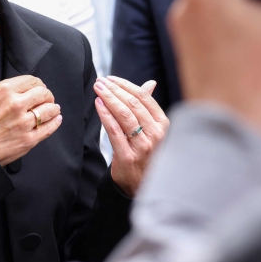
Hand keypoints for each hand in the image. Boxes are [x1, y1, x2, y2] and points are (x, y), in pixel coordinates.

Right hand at [0, 48, 61, 165]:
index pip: (32, 80)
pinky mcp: (28, 140)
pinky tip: (56, 119)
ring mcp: (24, 123)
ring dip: (53, 108)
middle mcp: (16, 105)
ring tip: (52, 109)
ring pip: (49, 110)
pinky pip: (49, 128)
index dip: (37, 84)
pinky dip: (55, 122)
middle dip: (46, 94)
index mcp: (3, 91)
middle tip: (45, 98)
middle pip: (43, 93)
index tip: (36, 88)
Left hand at [93, 76, 168, 196]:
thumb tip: (151, 83)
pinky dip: (105, 115)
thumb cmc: (145, 152)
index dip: (125, 85)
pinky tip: (98, 104)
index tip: (111, 78)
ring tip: (98, 89)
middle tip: (100, 81)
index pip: (144, 98)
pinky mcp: (128, 156)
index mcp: (162, 124)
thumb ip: (148, 106)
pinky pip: (114, 131)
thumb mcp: (151, 129)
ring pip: (124, 115)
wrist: (141, 183)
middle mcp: (156, 134)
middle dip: (114, 89)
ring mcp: (143, 146)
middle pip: (132, 104)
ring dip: (108, 98)